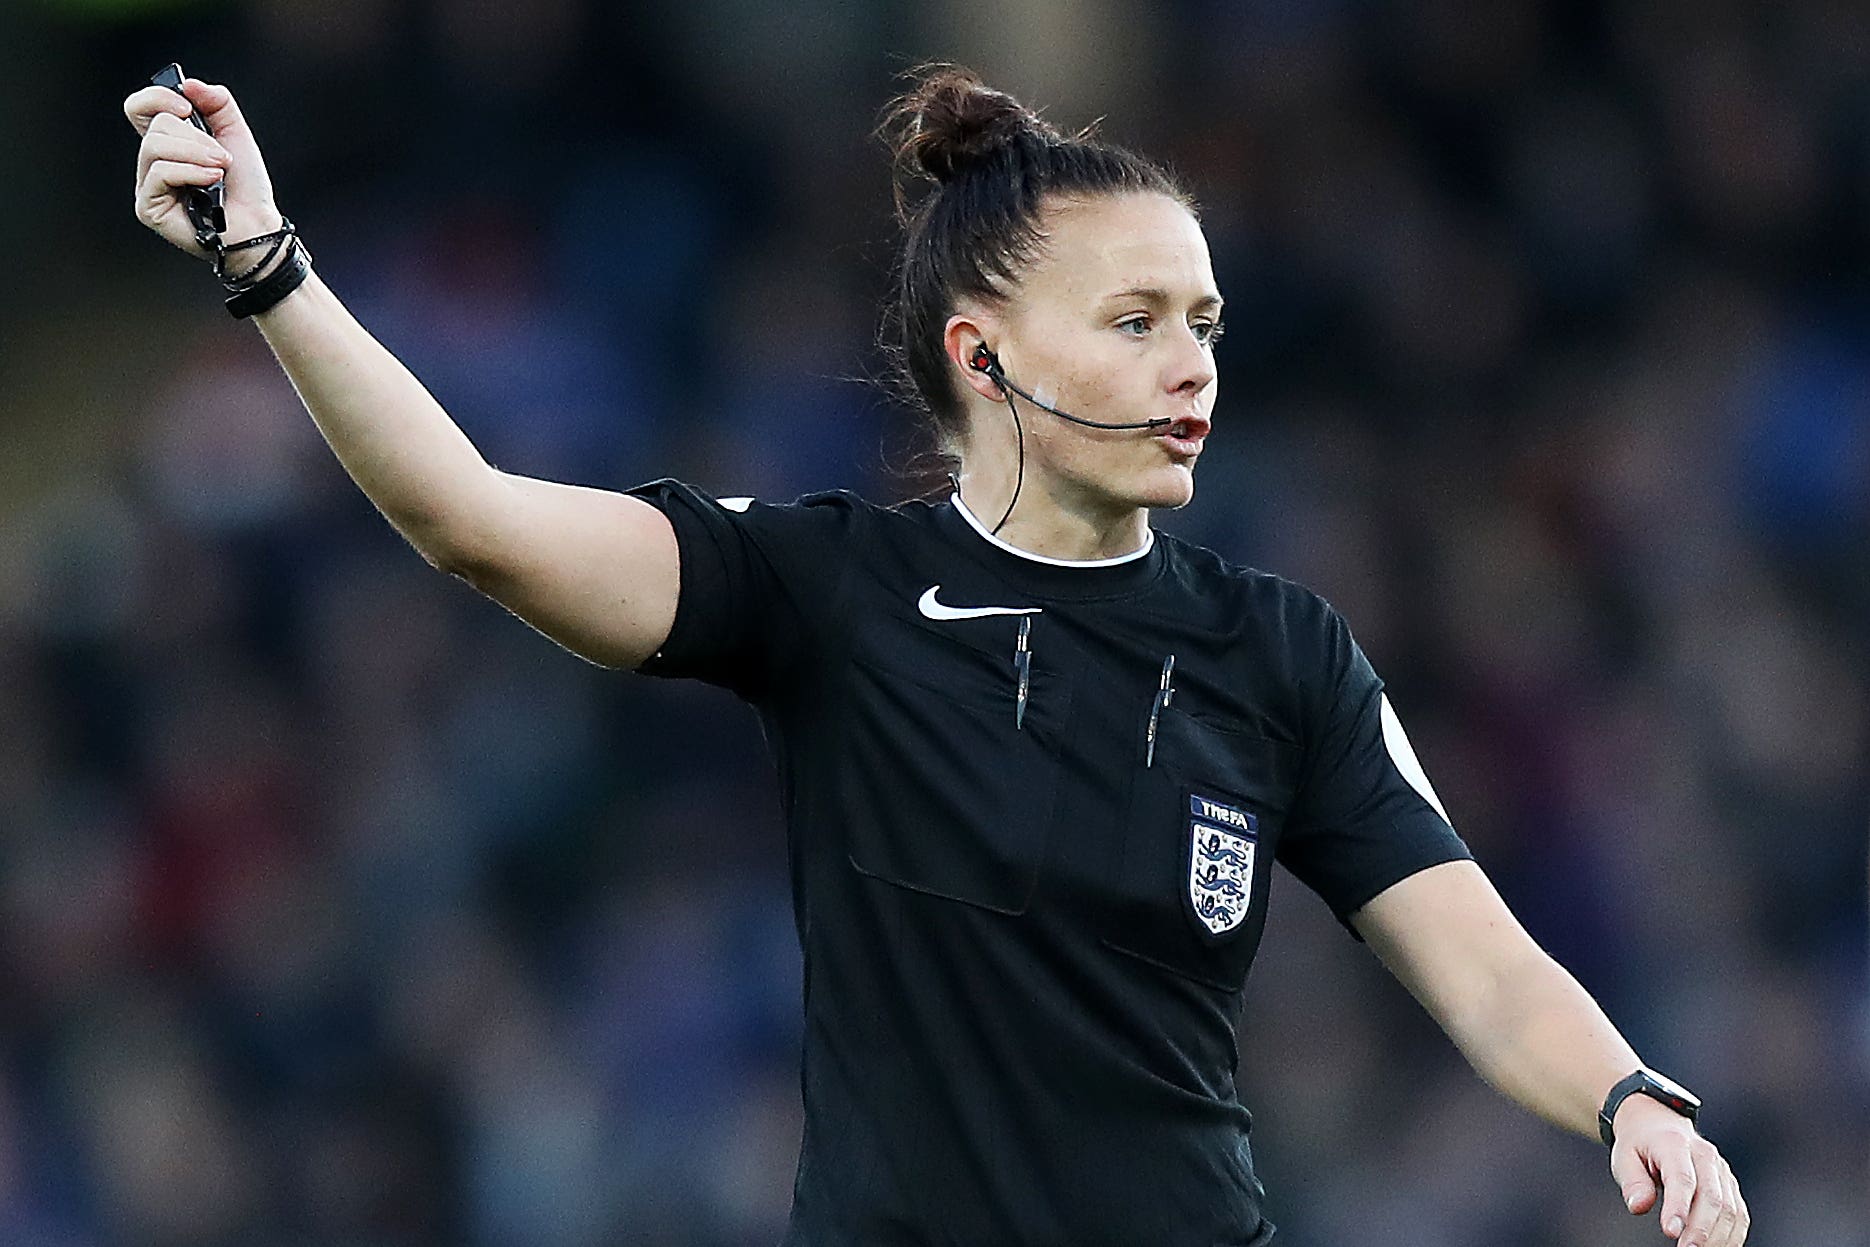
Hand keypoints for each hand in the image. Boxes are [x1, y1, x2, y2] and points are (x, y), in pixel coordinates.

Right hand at [123, 77, 282, 264]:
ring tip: (219, 170)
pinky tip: (210, 182)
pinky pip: (160, 172)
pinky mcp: (148, 206)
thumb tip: (189, 84)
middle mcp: (153, 162)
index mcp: (169, 142)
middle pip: (156, 125)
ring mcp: (148, 184)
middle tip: (221, 156)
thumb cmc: (245, 188)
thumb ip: (217, 104)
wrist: (258, 225)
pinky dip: (191, 172)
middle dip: (196, 138)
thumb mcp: (236, 135)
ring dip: (196, 154)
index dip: (157, 98)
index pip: (140, 108)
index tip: (188, 107)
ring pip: (156, 146)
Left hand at [1609, 1094, 1748, 1244]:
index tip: (1670, 1232)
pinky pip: (1740, 1214)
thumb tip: (1639, 1206)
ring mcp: (1722, 1171)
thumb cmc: (1640, 1145)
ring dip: (1719, 1237)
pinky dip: (1732, 1235)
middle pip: (1712, 1197)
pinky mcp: (1730, 1185)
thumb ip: (1632, 1182)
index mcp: (1674, 1143)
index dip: (1678, 1207)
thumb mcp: (1624, 1157)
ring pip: (1731, 1209)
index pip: (1681, 1178)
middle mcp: (1705, 1155)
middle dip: (1701, 1229)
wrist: (1659, 1124)